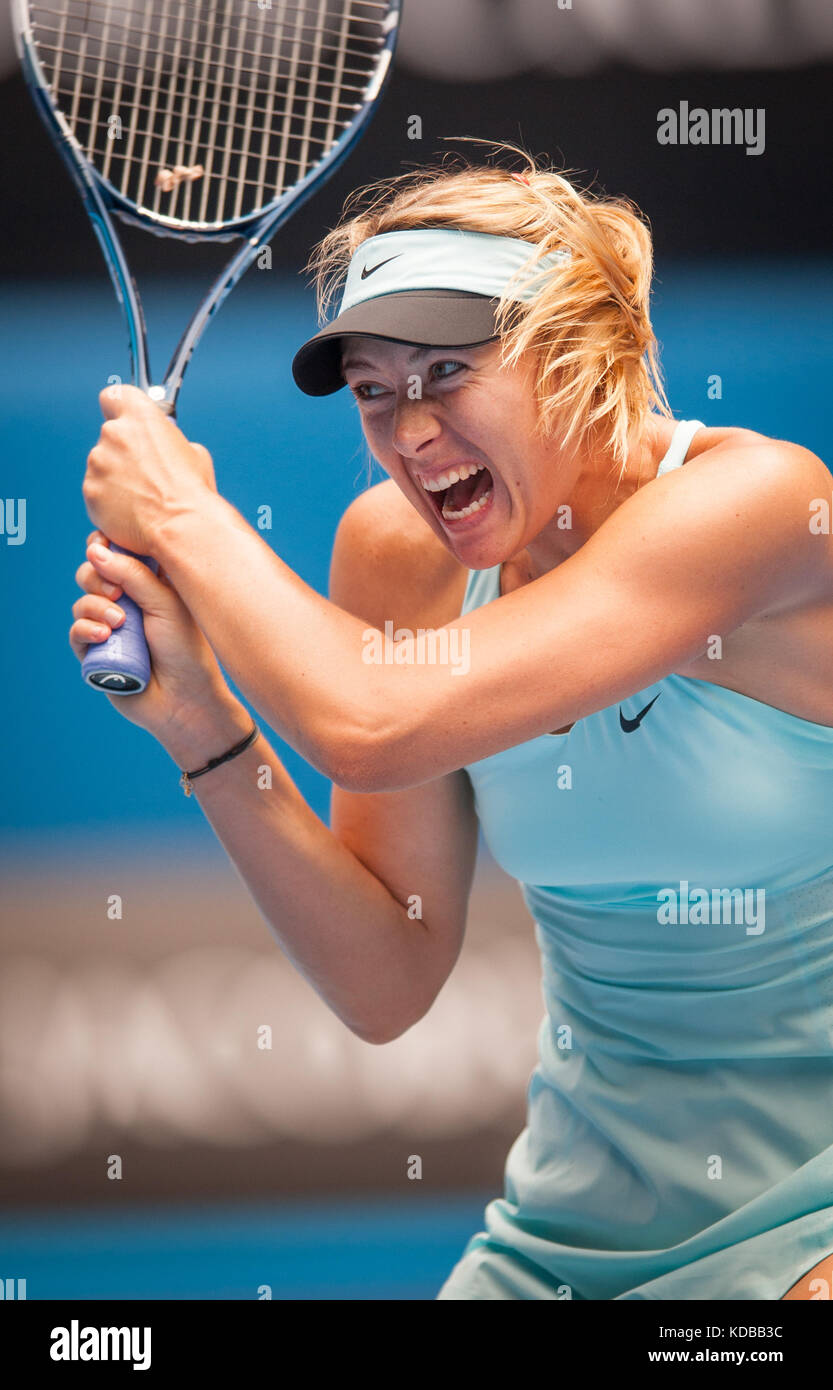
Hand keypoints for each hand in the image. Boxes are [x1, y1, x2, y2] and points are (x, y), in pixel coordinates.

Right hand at [70, 530, 246, 752]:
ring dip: (95, 606)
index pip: (117, 552)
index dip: (105, 544)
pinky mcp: (96, 652)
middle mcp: (127, 602)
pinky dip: (85, 629)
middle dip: (96, 576)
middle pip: (92, 572)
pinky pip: (76, 631)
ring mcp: (110, 627)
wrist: (185, 700)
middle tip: (117, 592)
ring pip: (82, 601)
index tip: (103, 542)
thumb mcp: (167, 603)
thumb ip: (133, 573)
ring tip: (119, 623)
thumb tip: (95, 550)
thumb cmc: (186, 650)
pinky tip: (103, 636)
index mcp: (149, 583)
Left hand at [83, 385, 216, 553]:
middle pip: (110, 435)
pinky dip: (108, 499)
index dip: (119, 409)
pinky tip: (131, 509)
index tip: (125, 419)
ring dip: (115, 476)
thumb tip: (163, 448)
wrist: (181, 527)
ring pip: (102, 464)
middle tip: (145, 472)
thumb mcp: (194, 453)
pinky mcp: (90, 490)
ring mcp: (99, 462)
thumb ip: (168, 441)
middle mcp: (114, 433)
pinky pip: (97, 490)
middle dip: (124, 451)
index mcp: (141, 417)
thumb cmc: (191, 492)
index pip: (114, 396)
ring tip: (141, 496)